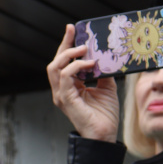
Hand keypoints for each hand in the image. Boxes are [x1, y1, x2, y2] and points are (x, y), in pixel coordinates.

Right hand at [46, 24, 119, 141]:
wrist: (105, 134)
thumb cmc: (104, 115)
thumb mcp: (106, 87)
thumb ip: (103, 72)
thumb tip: (106, 56)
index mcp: (69, 86)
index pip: (64, 62)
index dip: (66, 45)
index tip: (73, 29)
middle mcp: (61, 90)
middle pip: (55, 62)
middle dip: (64, 45)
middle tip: (74, 32)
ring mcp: (62, 95)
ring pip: (55, 68)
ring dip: (69, 55)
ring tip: (84, 49)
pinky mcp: (66, 100)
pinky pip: (65, 78)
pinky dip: (76, 67)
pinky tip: (90, 64)